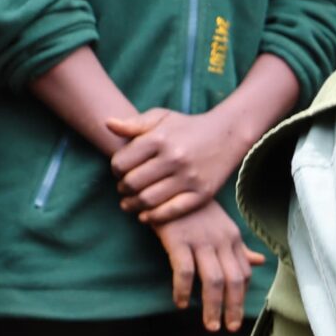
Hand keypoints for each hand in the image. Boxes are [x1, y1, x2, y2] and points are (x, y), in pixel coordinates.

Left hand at [111, 108, 245, 222]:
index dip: (115, 170)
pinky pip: (171, 211)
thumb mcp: (162, 117)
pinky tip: (145, 217)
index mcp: (159, 138)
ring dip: (133, 205)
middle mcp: (174, 158)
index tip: (120, 173)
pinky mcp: (202, 194)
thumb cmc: (188, 126)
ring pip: (148, 200)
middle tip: (124, 190)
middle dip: (122, 189)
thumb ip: (134, 123)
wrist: (228, 134)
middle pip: (132, 183)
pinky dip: (154, 218)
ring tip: (130, 204)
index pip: (121, 163)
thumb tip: (107, 124)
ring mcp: (189, 178)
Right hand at [148, 199, 262, 333]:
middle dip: (233, 307)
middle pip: (233, 280)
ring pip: (213, 280)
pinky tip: (180, 303)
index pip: (243, 272)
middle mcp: (221, 240)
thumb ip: (239, 247)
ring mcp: (200, 240)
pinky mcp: (178, 240)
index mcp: (232, 238)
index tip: (236, 315)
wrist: (167, 184)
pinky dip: (182, 290)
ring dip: (212, 306)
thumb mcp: (222, 226)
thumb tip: (260, 261)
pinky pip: (184, 271)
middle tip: (229, 328)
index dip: (241, 296)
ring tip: (210, 326)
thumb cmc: (194, 209)